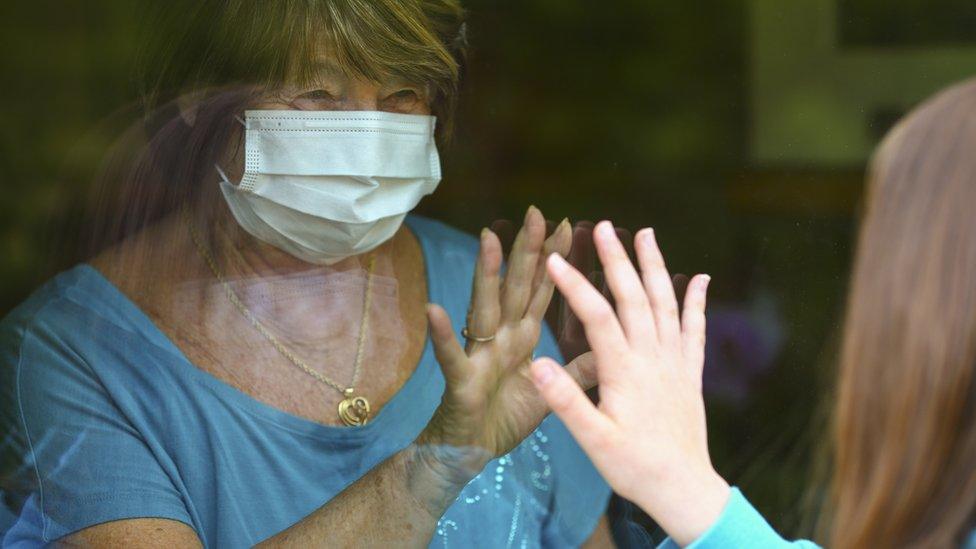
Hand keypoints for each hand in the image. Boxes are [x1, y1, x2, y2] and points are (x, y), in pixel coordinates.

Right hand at [417, 206, 596, 482]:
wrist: (470, 455)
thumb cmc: (505, 420)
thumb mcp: (553, 395)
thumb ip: (578, 371)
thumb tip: (609, 346)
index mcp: (523, 339)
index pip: (542, 292)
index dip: (555, 261)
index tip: (570, 227)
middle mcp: (501, 338)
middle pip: (515, 287)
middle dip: (526, 251)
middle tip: (536, 212)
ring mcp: (479, 355)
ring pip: (484, 308)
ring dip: (486, 274)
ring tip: (488, 239)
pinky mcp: (461, 381)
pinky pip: (452, 356)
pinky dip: (443, 335)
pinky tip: (435, 310)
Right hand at [530, 221, 729, 545]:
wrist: (683, 488)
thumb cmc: (633, 466)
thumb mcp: (592, 439)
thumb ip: (566, 400)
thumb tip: (536, 363)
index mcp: (624, 371)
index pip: (598, 317)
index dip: (576, 286)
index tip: (556, 259)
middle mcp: (653, 358)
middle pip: (634, 298)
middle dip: (618, 259)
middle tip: (603, 226)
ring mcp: (675, 362)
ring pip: (666, 304)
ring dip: (655, 267)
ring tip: (646, 233)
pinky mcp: (691, 373)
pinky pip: (696, 329)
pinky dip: (697, 301)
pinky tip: (699, 278)